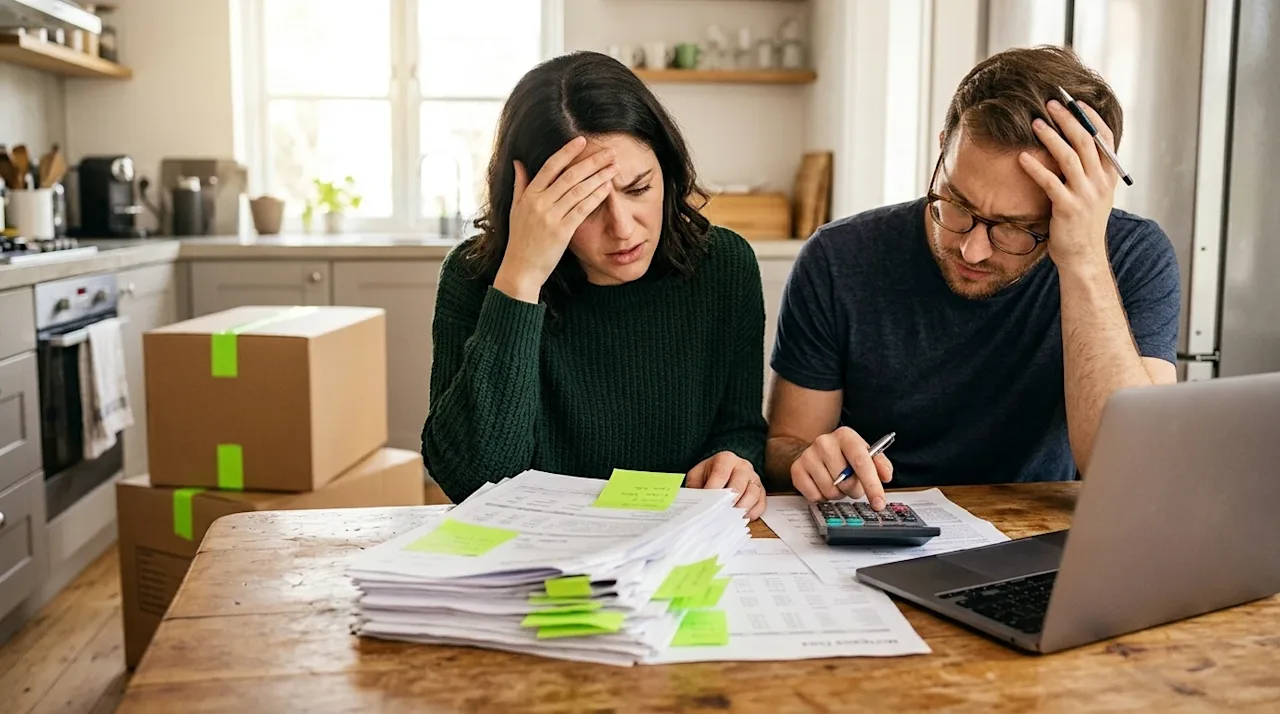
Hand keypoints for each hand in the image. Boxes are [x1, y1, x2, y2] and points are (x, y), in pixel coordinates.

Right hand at [493, 136, 617, 301]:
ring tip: (614, 167)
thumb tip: (518, 162)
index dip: (567, 152)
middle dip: (592, 161)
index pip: (551, 166)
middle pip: (570, 175)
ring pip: (579, 190)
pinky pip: (583, 209)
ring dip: (599, 176)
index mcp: (529, 194)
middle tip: (609, 152)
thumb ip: (520, 184)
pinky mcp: (562, 231)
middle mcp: (540, 202)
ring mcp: (551, 216)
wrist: (521, 268)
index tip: (582, 140)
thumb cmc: (520, 239)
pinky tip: (609, 188)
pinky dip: (596, 196)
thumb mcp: (516, 209)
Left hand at [686, 451, 766, 519]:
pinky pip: (761, 503)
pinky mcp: (761, 491)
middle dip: (729, 501)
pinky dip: (752, 513)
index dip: (714, 490)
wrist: (721, 471)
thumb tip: (694, 505)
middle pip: (739, 485)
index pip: (721, 474)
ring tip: (730, 519)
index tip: (708, 504)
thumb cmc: (709, 475)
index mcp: (726, 459)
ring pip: (753, 494)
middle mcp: (743, 466)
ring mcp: (754, 478)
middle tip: (720, 515)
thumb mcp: (697, 476)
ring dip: (741, 508)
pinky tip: (742, 519)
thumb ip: (695, 488)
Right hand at [790, 427, 892, 508]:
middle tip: (851, 484)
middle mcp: (824, 442)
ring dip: (838, 494)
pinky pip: (814, 496)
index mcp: (845, 436)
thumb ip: (880, 464)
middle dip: (853, 490)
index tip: (879, 503)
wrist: (817, 451)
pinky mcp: (797, 469)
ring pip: (830, 492)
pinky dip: (822, 497)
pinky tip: (823, 485)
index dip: (872, 486)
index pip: (862, 463)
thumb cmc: (845, 455)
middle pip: (846, 482)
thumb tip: (886, 476)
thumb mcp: (866, 454)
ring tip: (836, 483)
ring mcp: (808, 455)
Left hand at [1019, 100, 1117, 268]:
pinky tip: (1022, 158)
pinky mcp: (1068, 208)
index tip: (1077, 102)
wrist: (1083, 257)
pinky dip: (1036, 168)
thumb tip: (1077, 146)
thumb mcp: (1095, 195)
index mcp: (1108, 177)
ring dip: (1052, 137)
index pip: (1105, 138)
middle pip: (1086, 142)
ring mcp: (1085, 195)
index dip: (1091, 118)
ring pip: (1070, 157)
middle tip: (1051, 103)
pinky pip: (1051, 182)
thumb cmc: (1083, 225)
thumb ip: (1091, 172)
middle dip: (1068, 119)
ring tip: (1036, 122)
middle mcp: (1100, 183)